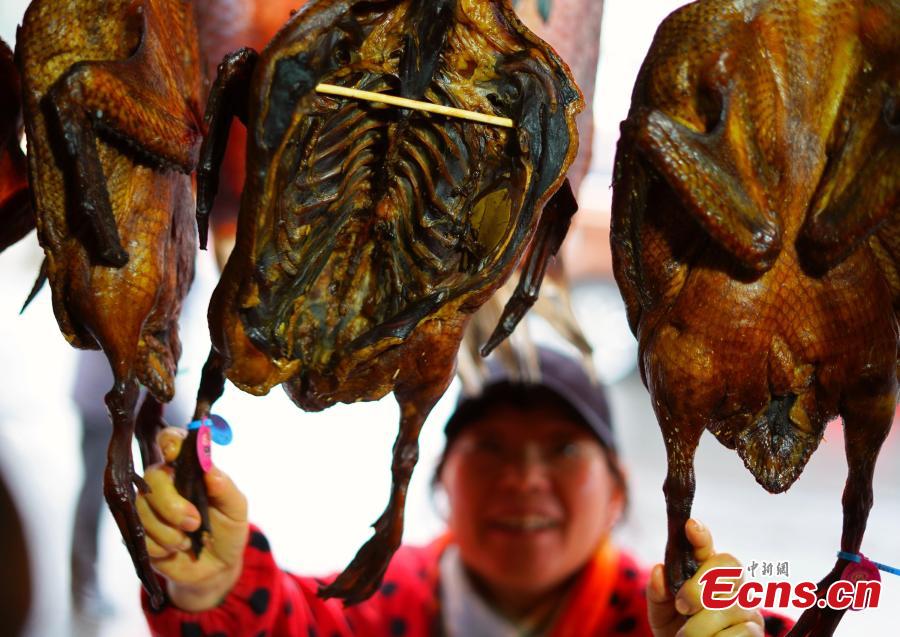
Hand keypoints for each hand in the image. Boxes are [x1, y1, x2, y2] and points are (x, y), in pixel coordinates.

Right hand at [137, 427, 248, 610]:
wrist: (217, 567)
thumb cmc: (227, 529)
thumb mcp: (236, 509)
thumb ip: (224, 486)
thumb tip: (209, 468)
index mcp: (188, 470)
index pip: (171, 442)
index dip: (169, 442)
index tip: (173, 454)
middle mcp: (165, 484)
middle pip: (153, 478)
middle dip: (172, 504)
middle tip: (194, 523)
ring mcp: (148, 508)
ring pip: (142, 510)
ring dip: (169, 532)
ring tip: (187, 541)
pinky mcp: (138, 533)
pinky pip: (139, 535)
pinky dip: (160, 547)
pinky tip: (174, 550)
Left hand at [647, 519, 764, 636]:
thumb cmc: (676, 629)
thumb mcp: (660, 611)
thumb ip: (658, 593)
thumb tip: (659, 570)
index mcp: (704, 570)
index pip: (706, 546)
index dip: (700, 535)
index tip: (690, 526)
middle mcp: (729, 583)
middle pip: (726, 565)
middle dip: (699, 587)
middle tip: (682, 606)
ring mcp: (746, 605)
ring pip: (730, 604)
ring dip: (701, 625)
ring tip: (687, 635)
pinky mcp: (755, 630)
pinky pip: (742, 631)